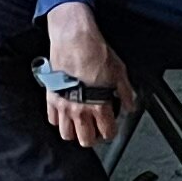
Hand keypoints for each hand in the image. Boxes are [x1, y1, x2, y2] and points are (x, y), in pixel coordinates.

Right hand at [41, 2, 130, 149]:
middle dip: (93, 137)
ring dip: (75, 132)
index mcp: (99, 106)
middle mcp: (80, 110)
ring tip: (80, 125)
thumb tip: (129, 105)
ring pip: (67, 135)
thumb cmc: (95, 52)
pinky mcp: (52, 98)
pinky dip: (59, 120)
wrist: (74, 39)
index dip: (110, 132)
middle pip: (85, 140)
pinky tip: (66, 113)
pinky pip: (52, 119)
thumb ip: (125, 92)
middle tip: (95, 129)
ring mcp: (64, 106)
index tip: (110, 128)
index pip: (106, 133)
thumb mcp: (119, 72)